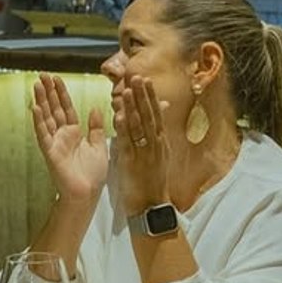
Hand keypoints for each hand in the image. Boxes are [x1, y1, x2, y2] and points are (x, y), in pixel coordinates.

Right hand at [30, 73, 108, 203]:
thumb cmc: (93, 174)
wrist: (88, 194)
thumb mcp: (99, 145)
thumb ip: (96, 127)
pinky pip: (43, 134)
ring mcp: (54, 143)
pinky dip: (39, 121)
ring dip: (41, 101)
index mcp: (74, 132)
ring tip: (36, 85)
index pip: (66, 108)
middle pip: (54, 109)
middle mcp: (62, 135)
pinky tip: (35, 107)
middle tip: (42, 74)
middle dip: (48, 92)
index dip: (61, 93)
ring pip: (46, 118)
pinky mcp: (50, 152)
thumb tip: (95, 108)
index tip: (56, 78)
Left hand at [114, 76, 170, 218]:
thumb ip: (155, 138)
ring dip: (134, 106)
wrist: (152, 206)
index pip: (156, 114)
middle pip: (150, 115)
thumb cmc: (153, 182)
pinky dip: (124, 128)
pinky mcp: (134, 163)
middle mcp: (156, 145)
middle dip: (143, 95)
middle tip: (138, 76)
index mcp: (161, 143)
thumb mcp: (158, 157)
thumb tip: (154, 123)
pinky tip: (120, 115)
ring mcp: (146, 153)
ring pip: (140, 126)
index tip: (145, 80)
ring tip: (129, 89)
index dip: (150, 97)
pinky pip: (129, 142)